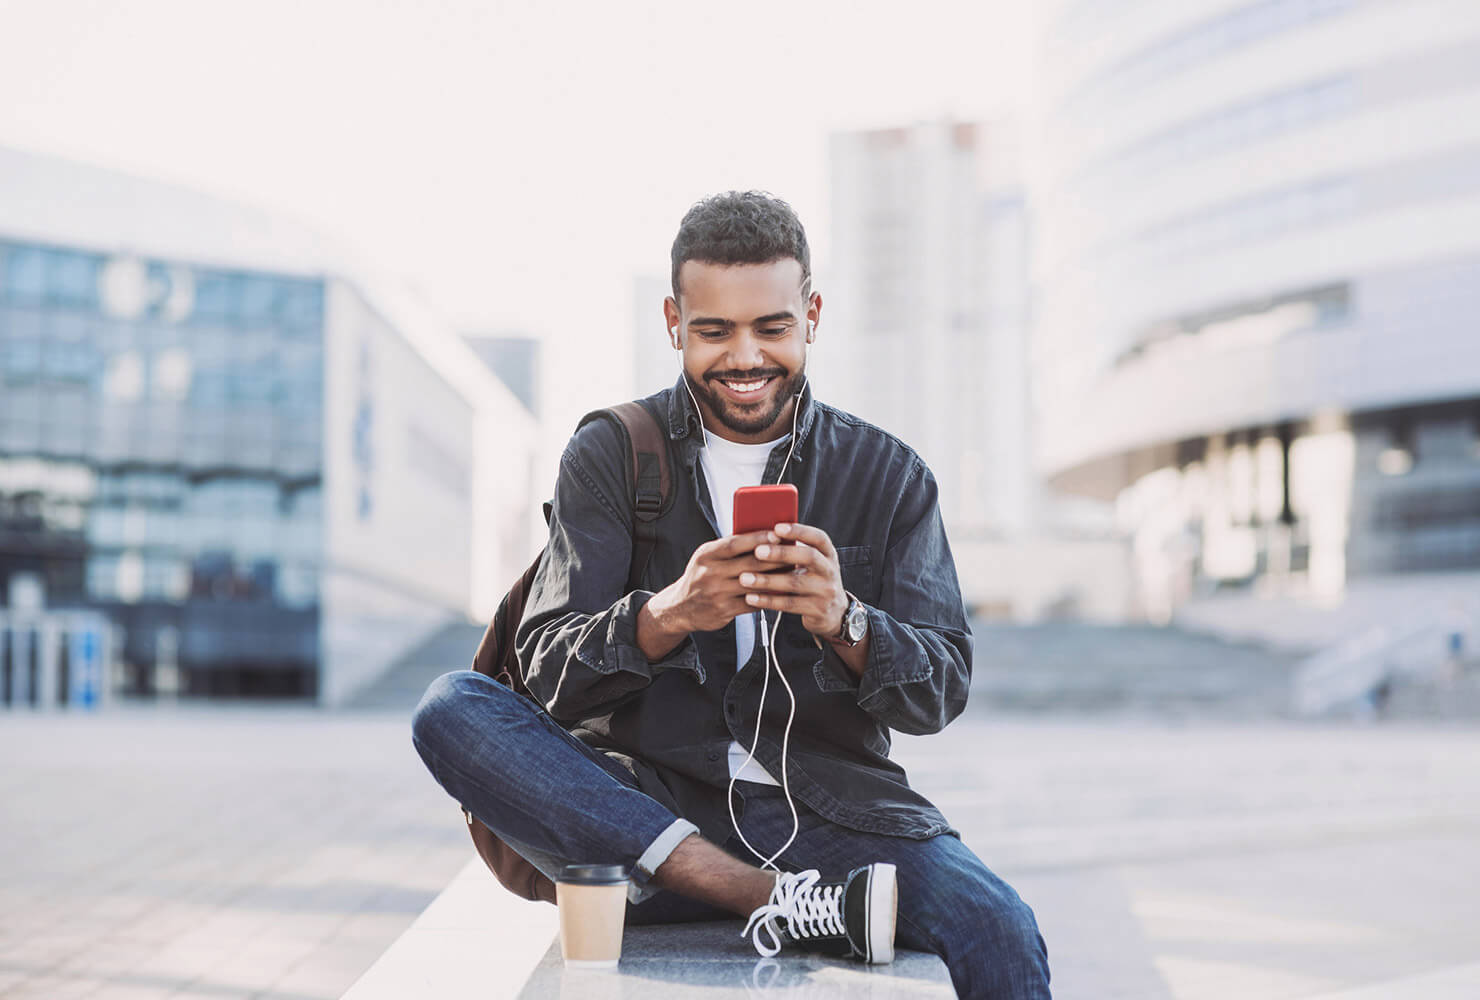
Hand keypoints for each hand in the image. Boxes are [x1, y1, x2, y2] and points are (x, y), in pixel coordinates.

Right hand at [646, 530, 789, 636]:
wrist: (680, 607)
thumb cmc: (700, 576)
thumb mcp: (707, 557)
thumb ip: (729, 548)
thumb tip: (762, 534)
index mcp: (707, 555)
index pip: (735, 543)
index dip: (758, 538)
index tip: (777, 534)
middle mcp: (710, 573)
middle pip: (749, 563)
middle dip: (775, 557)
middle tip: (795, 552)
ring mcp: (717, 593)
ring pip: (754, 584)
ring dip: (777, 578)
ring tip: (793, 571)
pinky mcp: (724, 611)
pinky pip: (753, 602)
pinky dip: (769, 597)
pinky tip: (782, 591)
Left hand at [737, 523, 847, 640]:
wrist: (834, 613)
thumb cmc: (813, 580)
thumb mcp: (812, 564)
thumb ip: (794, 551)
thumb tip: (762, 536)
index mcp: (828, 554)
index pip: (818, 537)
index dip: (799, 531)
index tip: (777, 528)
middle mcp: (830, 570)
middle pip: (808, 557)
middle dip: (782, 553)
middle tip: (757, 551)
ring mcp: (826, 591)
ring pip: (795, 583)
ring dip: (767, 580)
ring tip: (744, 578)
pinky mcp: (817, 610)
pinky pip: (789, 604)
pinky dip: (768, 601)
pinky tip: (750, 597)